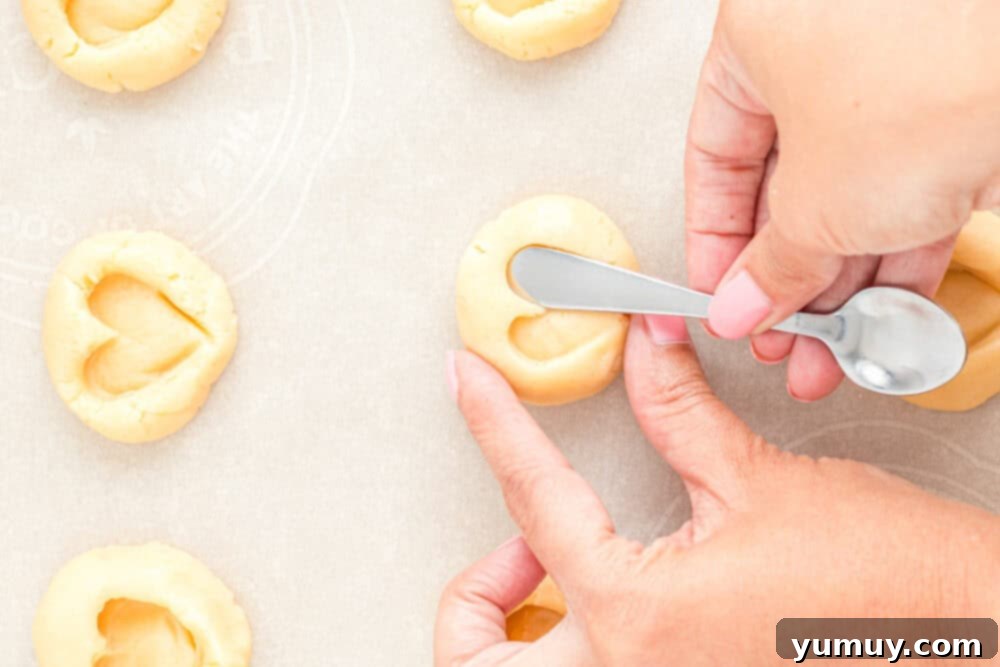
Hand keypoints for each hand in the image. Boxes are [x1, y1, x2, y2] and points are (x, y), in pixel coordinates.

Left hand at [436, 316, 998, 665]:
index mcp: (637, 613)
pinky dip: (565, 651)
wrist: (966, 642)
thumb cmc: (885, 582)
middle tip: (506, 553)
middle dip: (471, 603)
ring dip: (509, 635)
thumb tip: (644, 345)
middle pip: (477, 663)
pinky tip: (599, 603)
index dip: (492, 421)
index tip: (469, 382)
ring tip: (543, 577)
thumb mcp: (760, 479)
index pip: (532, 498)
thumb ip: (679, 407)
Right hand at [685, 0, 999, 400]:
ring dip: (835, 288)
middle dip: (781, 278)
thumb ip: (769, 266)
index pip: (714, 153)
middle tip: (773, 331)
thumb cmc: (928, 84)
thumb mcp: (813, 205)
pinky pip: (908, 197)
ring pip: (849, 200)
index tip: (720, 293)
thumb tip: (743, 303)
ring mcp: (895, 83)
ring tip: (823, 348)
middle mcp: (827, 50)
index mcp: (763, 36)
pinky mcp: (957, 118)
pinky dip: (893, 262)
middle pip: (784, 185)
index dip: (712, 237)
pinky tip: (878, 320)